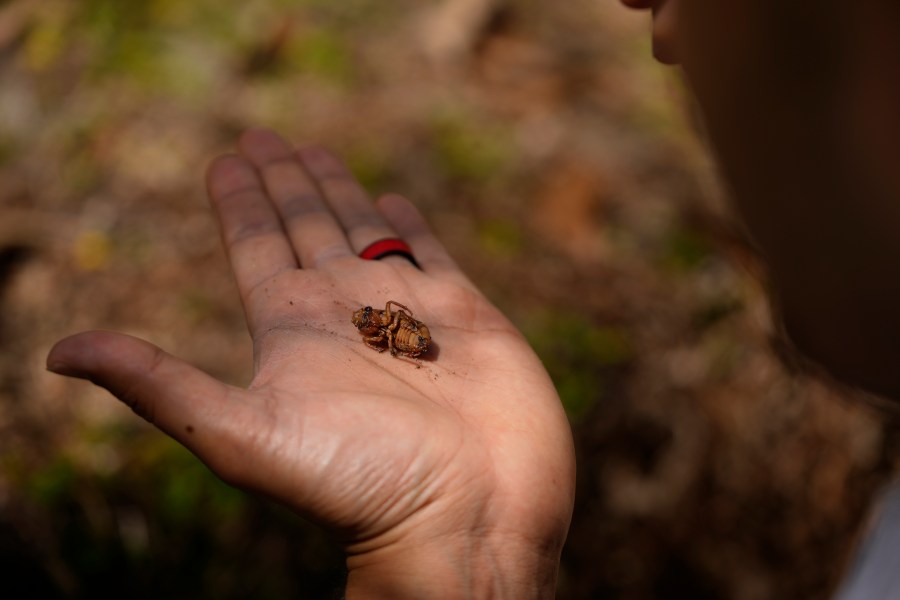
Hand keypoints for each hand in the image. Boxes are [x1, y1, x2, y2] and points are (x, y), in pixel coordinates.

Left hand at [47, 128, 574, 597]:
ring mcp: (409, 311)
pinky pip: (432, 253)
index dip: (238, 203)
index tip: (224, 158)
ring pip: (365, 232)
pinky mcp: (465, 313)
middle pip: (305, 228)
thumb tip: (57, 353)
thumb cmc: (363, 484)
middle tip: (262, 137)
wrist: (470, 515)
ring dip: (339, 191)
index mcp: (293, 332)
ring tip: (314, 152)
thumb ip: (161, 387)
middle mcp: (346, 314)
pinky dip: (412, 225)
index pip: (257, 248)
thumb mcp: (246, 435)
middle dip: (284, 182)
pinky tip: (393, 201)